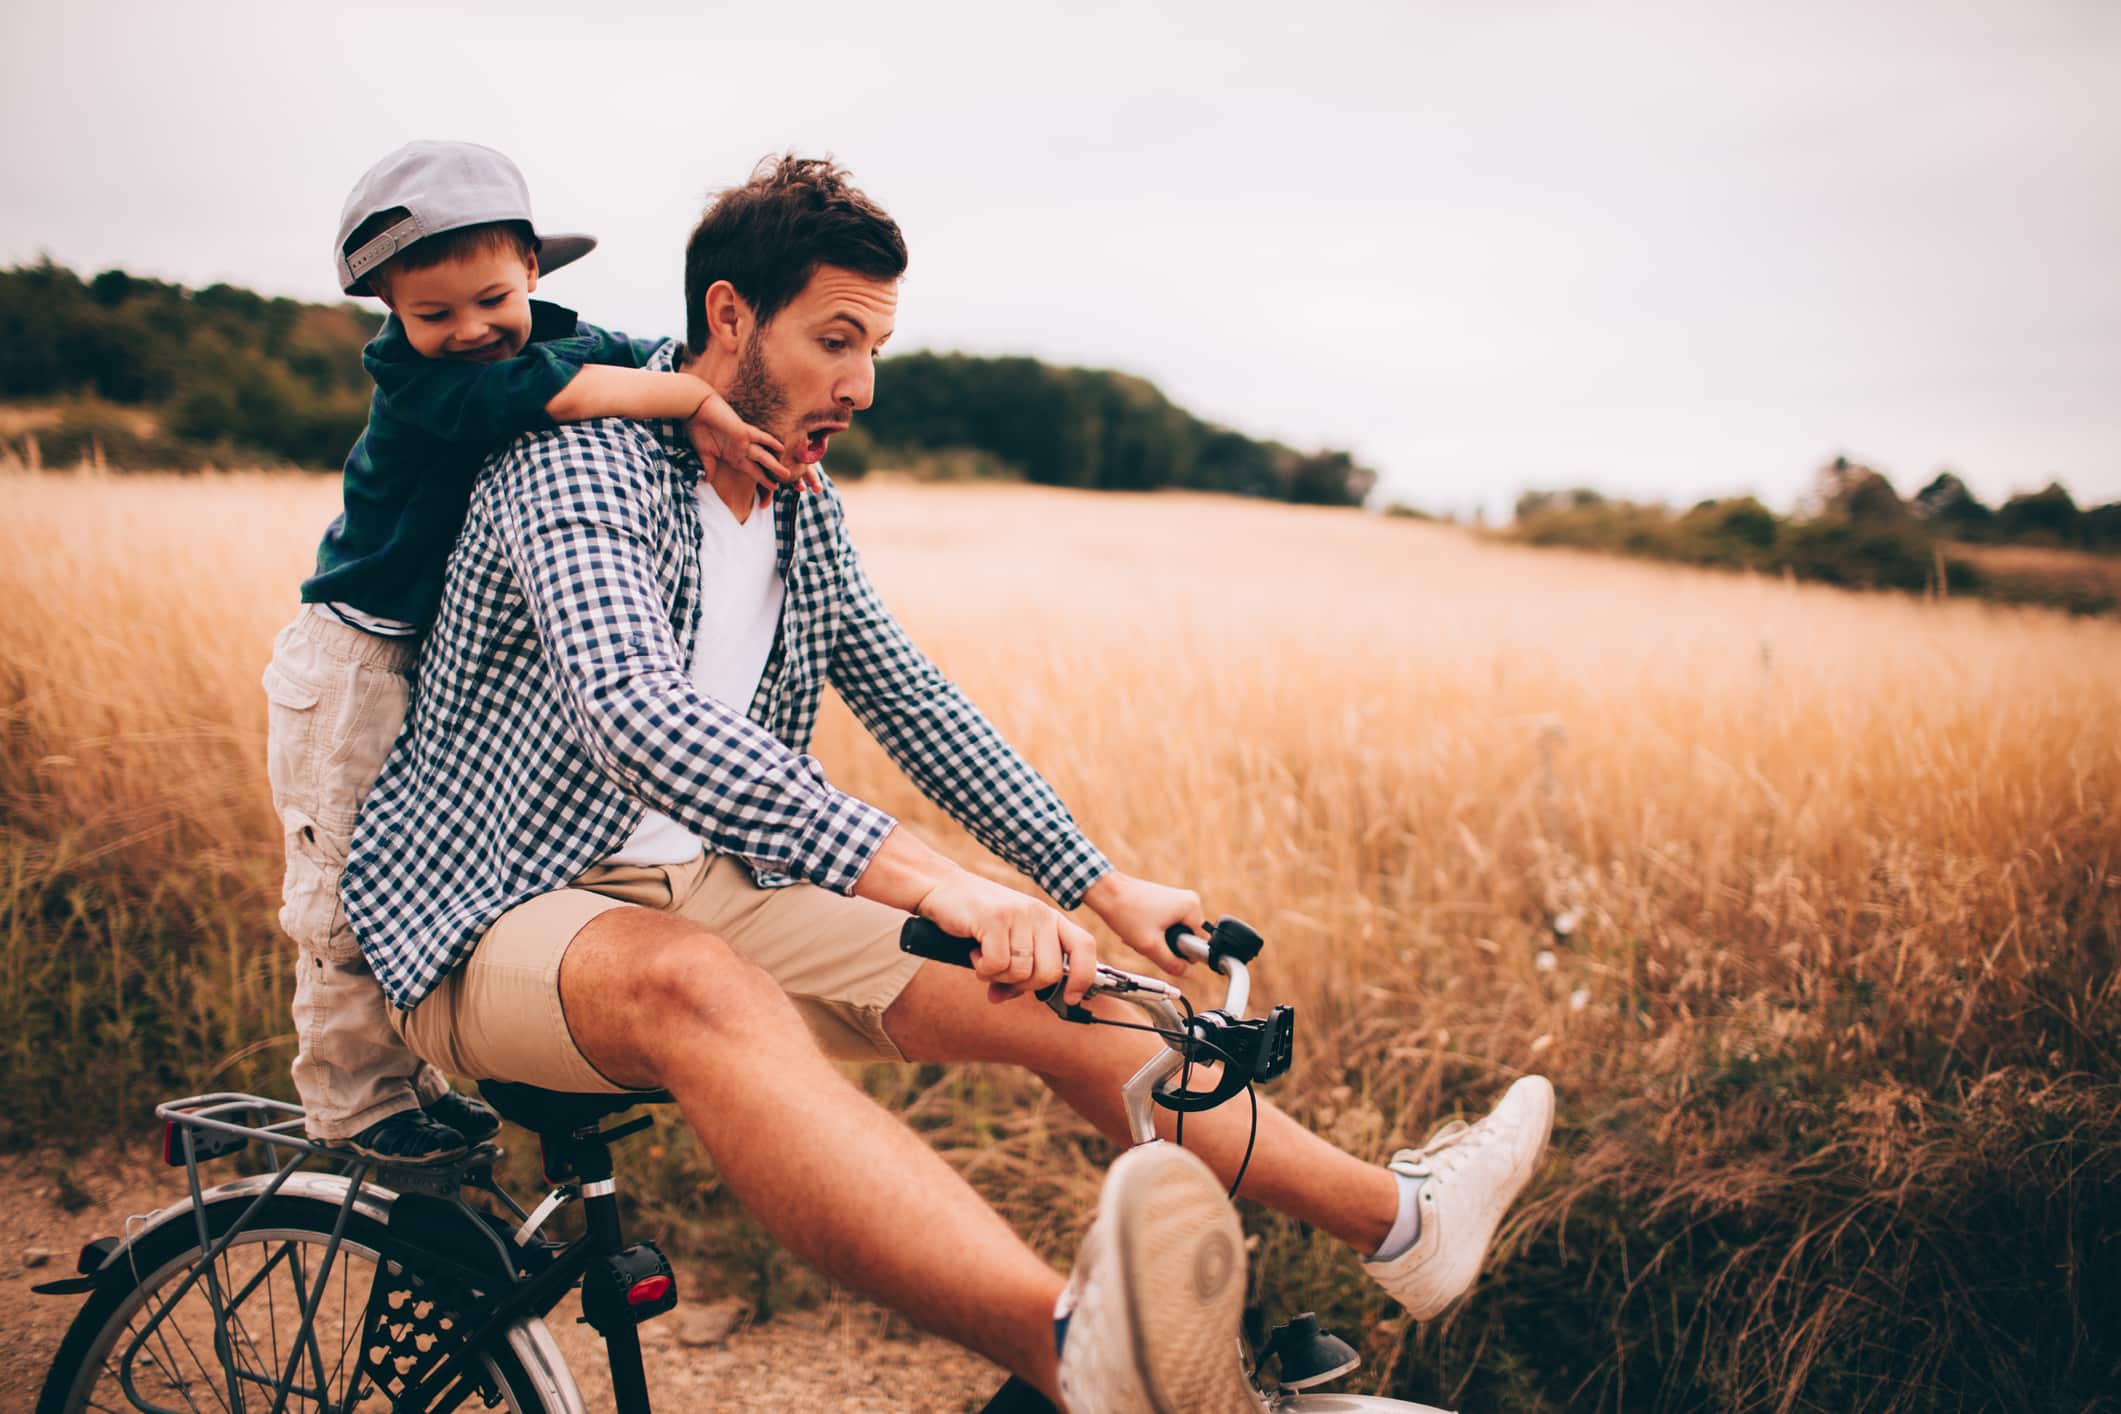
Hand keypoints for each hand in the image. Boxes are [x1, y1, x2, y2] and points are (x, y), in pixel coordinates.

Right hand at [685, 389, 819, 495]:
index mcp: (734, 457)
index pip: (751, 471)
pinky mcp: (742, 430)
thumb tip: (706, 480)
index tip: (772, 488)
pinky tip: (781, 447)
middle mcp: (741, 450)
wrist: (695, 408)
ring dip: (774, 465)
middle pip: (760, 465)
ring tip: (786, 475)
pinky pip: (759, 437)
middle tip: (786, 482)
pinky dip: (769, 441)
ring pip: (763, 456)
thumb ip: (709, 466)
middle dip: (772, 475)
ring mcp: (743, 441)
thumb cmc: (698, 429)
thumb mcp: (704, 453)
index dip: (762, 479)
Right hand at [914, 870, 1100, 1005]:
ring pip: (1022, 973)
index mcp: (1050, 918)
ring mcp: (1019, 915)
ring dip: (998, 975)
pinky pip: (997, 965)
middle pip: (1050, 973)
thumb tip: (1003, 997)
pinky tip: (973, 951)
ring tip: (984, 956)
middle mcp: (1040, 913)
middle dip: (1023, 985)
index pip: (1084, 946)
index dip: (1083, 976)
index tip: (1071, 997)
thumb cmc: (976, 917)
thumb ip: (1016, 966)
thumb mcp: (1008, 937)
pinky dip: (982, 968)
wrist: (942, 888)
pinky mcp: (995, 919)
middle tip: (1000, 973)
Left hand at [1081, 871, 1203, 977]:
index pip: (1200, 944)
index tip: (1161, 946)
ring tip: (1141, 934)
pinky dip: (1154, 932)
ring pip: (1175, 934)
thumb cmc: (1126, 912)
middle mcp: (1190, 901)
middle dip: (1167, 946)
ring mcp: (1178, 900)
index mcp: (1192, 908)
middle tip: (1148, 941)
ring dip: (1158, 941)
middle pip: (1187, 939)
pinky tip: (1139, 928)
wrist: (1106, 892)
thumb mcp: (1151, 946)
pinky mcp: (1167, 902)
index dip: (1181, 953)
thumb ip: (1172, 963)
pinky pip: (1168, 926)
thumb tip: (1188, 973)